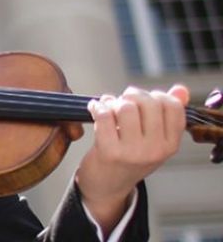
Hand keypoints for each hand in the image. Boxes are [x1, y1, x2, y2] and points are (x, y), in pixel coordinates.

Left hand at [76, 84, 187, 235]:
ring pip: (126, 107)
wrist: (107, 186)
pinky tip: (95, 109)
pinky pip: (104, 115)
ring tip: (109, 107)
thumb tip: (180, 89)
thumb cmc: (130, 157)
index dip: (156, 95)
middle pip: (148, 102)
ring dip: (113, 101)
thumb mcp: (155, 140)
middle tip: (123, 101)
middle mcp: (155, 150)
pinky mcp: (109, 152)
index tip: (144, 99)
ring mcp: (133, 152)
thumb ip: (168, 114)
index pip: (172, 106)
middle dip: (132, 95)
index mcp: (170, 145)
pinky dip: (98, 107)